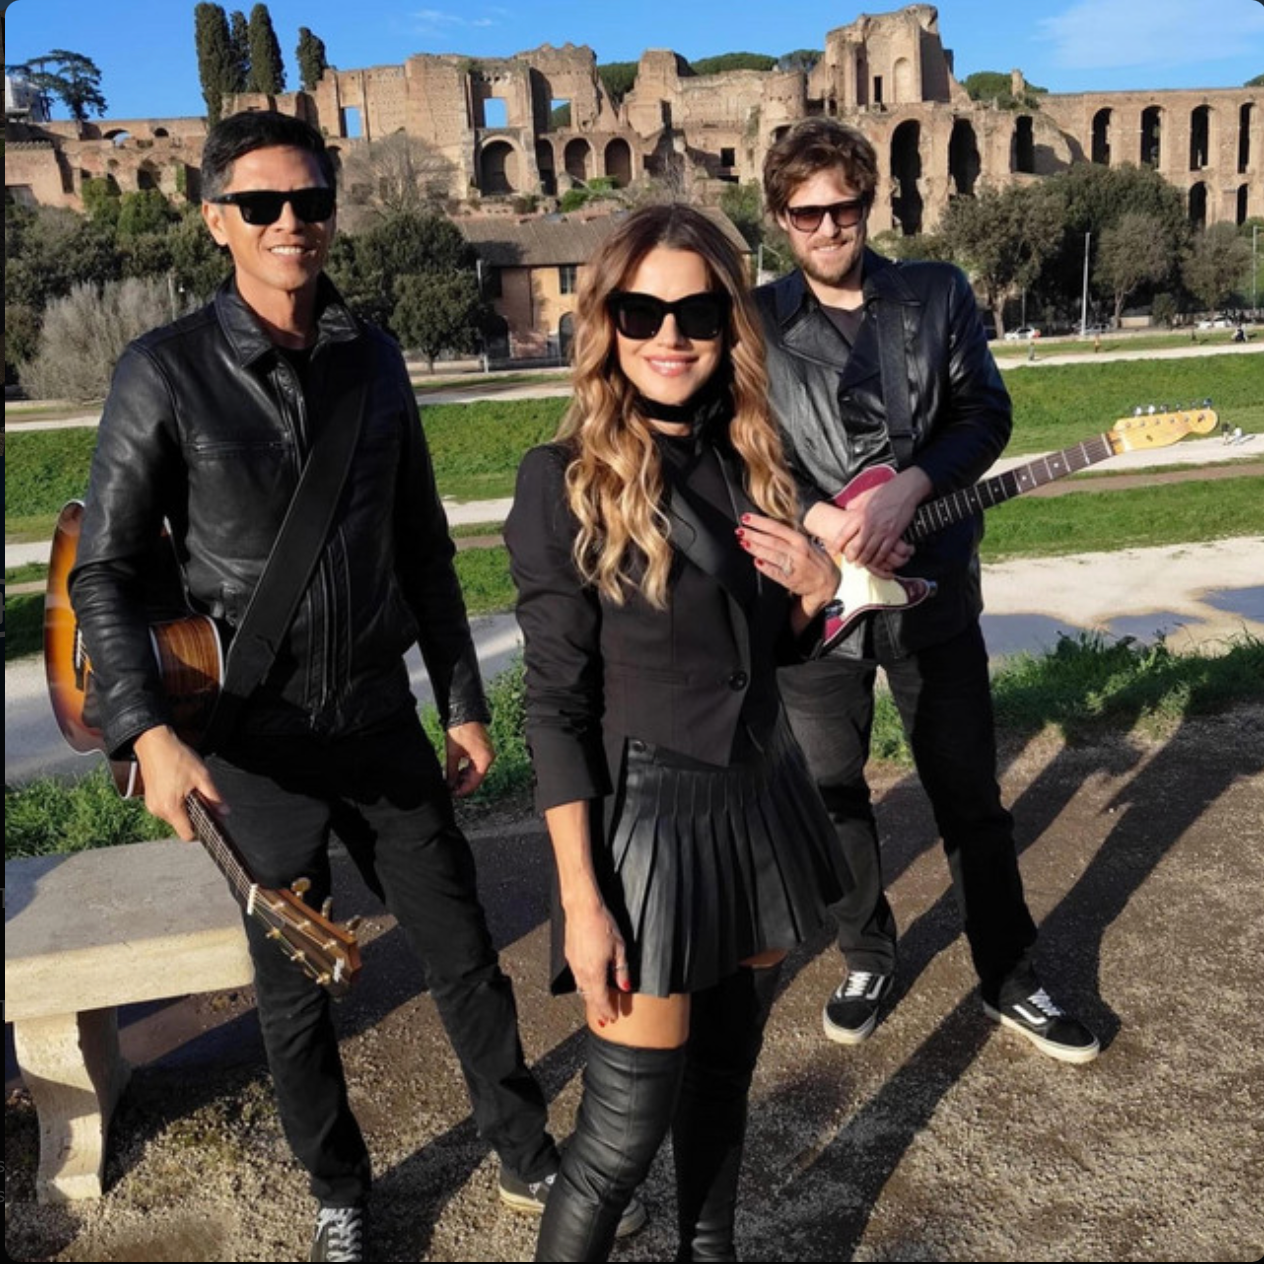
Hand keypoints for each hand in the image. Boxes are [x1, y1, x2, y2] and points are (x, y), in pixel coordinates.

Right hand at [133, 725, 225, 840]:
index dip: (201, 830)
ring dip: (185, 808)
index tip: (210, 820)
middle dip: (194, 815)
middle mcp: (158, 810)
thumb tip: (225, 812)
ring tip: (189, 788)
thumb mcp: (202, 776)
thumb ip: (214, 797)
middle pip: (182, 825)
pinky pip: (167, 808)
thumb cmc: (175, 757)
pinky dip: (176, 802)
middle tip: (201, 796)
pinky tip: (180, 786)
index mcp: (171, 807)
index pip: (187, 834)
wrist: (154, 743)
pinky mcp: (150, 799)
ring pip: (175, 816)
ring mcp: (152, 805)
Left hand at [445, 720, 494, 796]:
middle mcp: (488, 758)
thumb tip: (449, 784)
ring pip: (476, 772)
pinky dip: (467, 770)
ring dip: (465, 778)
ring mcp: (486, 754)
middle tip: (450, 789)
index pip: (475, 781)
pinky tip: (457, 773)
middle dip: (464, 784)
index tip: (453, 794)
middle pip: (477, 778)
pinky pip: (476, 765)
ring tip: (451, 782)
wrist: (464, 713)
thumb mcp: (453, 753)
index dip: (464, 790)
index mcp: (484, 760)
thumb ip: (451, 771)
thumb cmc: (459, 731)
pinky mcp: (482, 750)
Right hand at [563, 896, 630, 1025]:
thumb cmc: (602, 924)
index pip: (601, 999)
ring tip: (597, 1004)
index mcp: (595, 973)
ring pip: (581, 988)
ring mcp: (573, 964)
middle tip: (604, 1019)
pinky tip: (588, 984)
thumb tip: (625, 987)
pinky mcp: (569, 955)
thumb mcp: (619, 948)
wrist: (582, 908)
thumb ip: (622, 970)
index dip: (607, 1010)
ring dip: (589, 998)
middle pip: (589, 997)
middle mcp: (581, 971)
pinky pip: (576, 977)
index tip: (612, 1018)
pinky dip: (583, 985)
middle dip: (597, 1009)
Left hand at [737, 513, 839, 615]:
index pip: (777, 528)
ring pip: (773, 555)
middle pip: (772, 540)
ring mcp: (795, 565)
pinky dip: (767, 568)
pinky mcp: (792, 580)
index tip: (746, 517)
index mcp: (799, 539)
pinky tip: (757, 563)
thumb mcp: (804, 543)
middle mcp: (798, 551)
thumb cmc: (814, 561)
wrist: (827, 582)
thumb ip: (787, 537)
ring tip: (744, 542)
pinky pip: (777, 573)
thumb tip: (766, 528)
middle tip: (740, 530)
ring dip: (757, 548)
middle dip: (754, 534)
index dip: (760, 522)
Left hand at [804, 470, 924, 579]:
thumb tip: (846, 509)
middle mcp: (869, 524)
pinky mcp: (894, 534)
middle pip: (856, 546)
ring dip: (864, 560)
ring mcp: (882, 530)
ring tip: (860, 565)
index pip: (845, 532)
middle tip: (849, 561)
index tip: (834, 550)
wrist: (905, 489)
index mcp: (860, 514)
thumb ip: (855, 503)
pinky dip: (879, 559)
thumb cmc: (885, 491)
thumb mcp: (866, 495)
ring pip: (870, 551)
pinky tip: (876, 562)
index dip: (838, 544)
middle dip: (851, 556)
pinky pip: (884, 551)